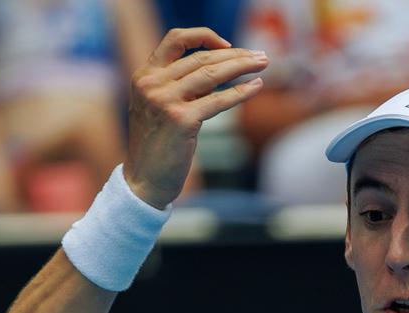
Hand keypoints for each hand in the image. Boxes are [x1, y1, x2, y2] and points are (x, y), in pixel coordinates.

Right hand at [125, 27, 268, 208]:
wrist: (144, 180)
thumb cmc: (157, 146)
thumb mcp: (159, 107)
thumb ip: (179, 86)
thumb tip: (216, 72)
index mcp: (145, 75)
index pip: (175, 40)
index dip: (204, 36)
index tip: (228, 45)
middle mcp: (152, 83)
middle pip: (201, 58)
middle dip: (235, 54)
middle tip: (260, 55)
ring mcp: (165, 101)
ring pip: (212, 74)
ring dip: (242, 66)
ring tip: (264, 64)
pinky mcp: (182, 120)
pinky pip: (219, 100)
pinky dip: (241, 92)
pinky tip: (256, 86)